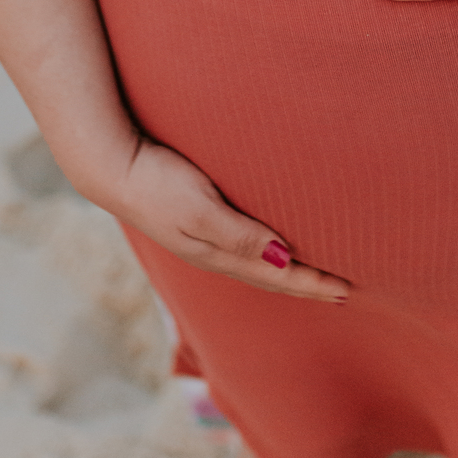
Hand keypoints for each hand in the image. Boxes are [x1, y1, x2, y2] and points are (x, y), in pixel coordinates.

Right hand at [104, 140, 350, 302]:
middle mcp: (213, 252)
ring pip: (256, 263)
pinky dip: (266, 252)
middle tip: (342, 291)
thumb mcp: (200, 210)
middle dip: (305, 286)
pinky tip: (270, 245)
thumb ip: (240, 236)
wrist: (110, 166)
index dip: (312, 285)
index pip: (277, 277)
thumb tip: (284, 260)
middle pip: (269, 277)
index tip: (347, 291)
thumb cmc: (157, 183)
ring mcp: (203, 238)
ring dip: (287, 271)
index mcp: (218, 254)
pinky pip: (243, 245)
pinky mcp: (196, 220)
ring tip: (314, 273)